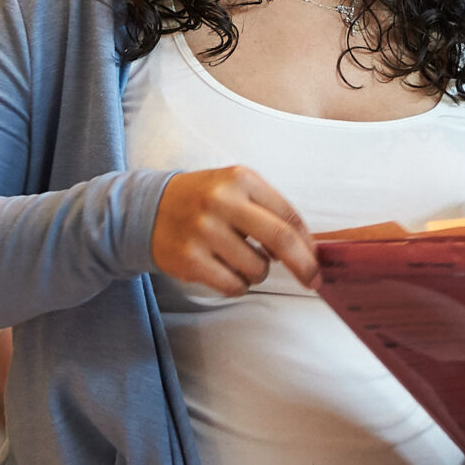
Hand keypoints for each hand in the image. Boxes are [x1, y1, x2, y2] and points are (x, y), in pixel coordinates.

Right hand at [151, 166, 318, 294]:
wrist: (147, 210)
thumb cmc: (203, 201)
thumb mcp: (234, 188)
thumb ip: (269, 210)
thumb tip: (308, 247)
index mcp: (240, 178)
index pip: (288, 214)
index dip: (308, 242)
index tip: (316, 258)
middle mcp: (222, 201)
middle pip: (281, 240)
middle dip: (304, 266)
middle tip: (313, 281)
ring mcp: (204, 231)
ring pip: (258, 269)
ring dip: (257, 273)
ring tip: (238, 259)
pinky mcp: (190, 259)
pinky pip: (234, 286)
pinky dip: (238, 285)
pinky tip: (224, 271)